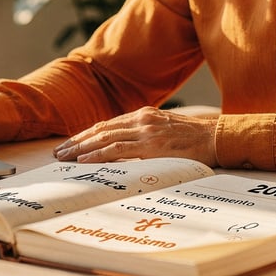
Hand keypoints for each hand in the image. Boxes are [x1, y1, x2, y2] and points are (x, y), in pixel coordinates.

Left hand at [53, 106, 217, 166]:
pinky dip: (98, 154)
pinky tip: (84, 160)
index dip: (86, 135)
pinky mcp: (151, 145)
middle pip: (100, 130)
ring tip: (64, 158)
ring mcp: (145, 131)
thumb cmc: (194, 139)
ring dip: (81, 149)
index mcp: (143, 115)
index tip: (70, 145)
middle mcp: (141, 120)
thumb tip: (128, 151)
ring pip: (104, 138)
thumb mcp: (166, 131)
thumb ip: (146, 137)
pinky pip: (118, 150)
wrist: (217, 137)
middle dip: (76, 142)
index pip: (107, 125)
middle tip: (58, 153)